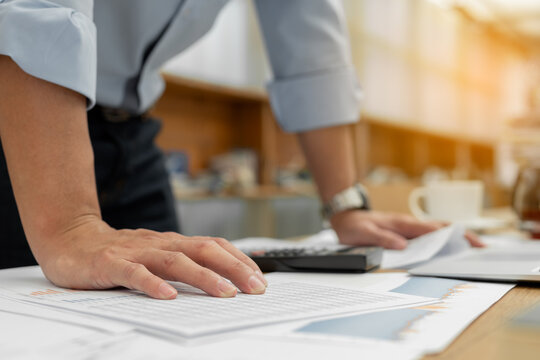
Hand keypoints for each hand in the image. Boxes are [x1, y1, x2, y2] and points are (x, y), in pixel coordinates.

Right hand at [39, 216, 266, 299]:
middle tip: (255, 287)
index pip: (213, 246)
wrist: (71, 239)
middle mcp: (160, 244)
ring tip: (225, 293)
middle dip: (233, 268)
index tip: (259, 278)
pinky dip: (152, 284)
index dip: (238, 260)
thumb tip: (220, 281)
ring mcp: (136, 252)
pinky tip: (168, 296)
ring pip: (175, 261)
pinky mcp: (111, 264)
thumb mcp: (156, 255)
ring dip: (203, 276)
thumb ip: (182, 264)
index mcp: (173, 242)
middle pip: (202, 251)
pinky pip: (134, 273)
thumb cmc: (120, 252)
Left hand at [330, 210, 484, 248]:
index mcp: (403, 224)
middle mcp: (409, 224)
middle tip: (481, 247)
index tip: (468, 243)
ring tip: (471, 250)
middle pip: (441, 228)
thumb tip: (404, 247)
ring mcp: (408, 227)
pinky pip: (426, 236)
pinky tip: (447, 250)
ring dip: (454, 239)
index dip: (452, 236)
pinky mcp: (405, 232)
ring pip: (436, 231)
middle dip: (462, 236)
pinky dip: (440, 241)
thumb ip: (383, 240)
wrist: (345, 218)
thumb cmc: (354, 226)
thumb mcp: (365, 234)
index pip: (433, 229)